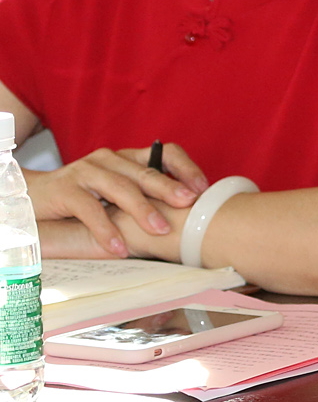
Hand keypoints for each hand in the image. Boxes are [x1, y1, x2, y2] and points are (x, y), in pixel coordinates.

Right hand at [28, 143, 207, 257]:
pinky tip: (119, 248)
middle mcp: (109, 159)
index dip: (185, 168)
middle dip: (169, 188)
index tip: (202, 189)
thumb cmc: (83, 197)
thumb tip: (190, 211)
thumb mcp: (116, 193)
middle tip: (189, 203)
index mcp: (127, 158)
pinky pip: (89, 210)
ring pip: (120, 188)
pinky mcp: (65, 189)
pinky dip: (106, 230)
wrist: (31, 197)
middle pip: (145, 172)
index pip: (165, 153)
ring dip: (142, 210)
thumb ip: (145, 195)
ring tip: (160, 230)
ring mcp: (86, 172)